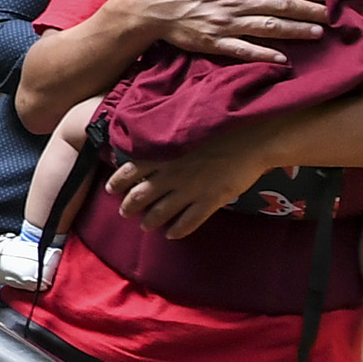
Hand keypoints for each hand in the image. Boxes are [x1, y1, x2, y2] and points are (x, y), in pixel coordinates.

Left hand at [102, 122, 291, 238]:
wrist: (251, 138)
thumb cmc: (219, 126)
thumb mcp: (183, 126)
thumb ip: (166, 140)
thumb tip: (151, 142)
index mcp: (162, 153)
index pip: (130, 170)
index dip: (118, 182)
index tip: (111, 189)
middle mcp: (170, 174)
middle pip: (141, 196)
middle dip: (129, 207)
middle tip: (124, 213)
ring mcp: (189, 190)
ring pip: (161, 212)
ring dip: (150, 221)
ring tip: (145, 226)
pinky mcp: (209, 201)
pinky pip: (188, 222)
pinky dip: (177, 230)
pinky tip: (172, 235)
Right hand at [126, 0, 331, 64]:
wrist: (148, 6)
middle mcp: (236, 3)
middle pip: (281, 7)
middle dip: (310, 11)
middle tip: (332, 16)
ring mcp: (227, 25)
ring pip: (270, 29)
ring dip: (296, 31)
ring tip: (318, 34)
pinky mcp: (216, 43)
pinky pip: (245, 51)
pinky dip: (265, 55)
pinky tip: (283, 59)